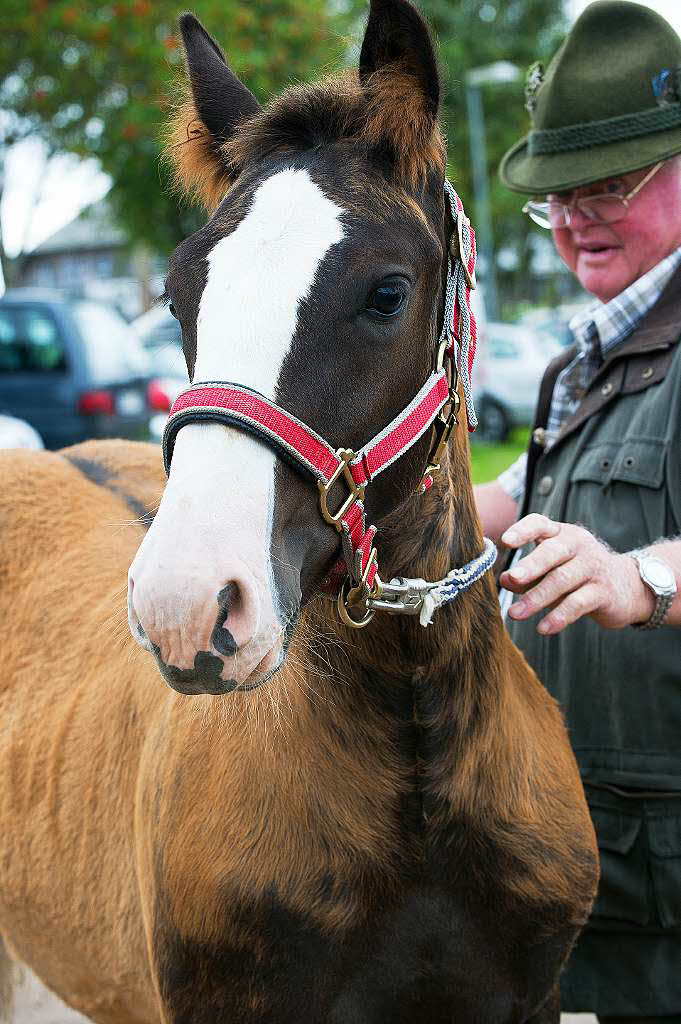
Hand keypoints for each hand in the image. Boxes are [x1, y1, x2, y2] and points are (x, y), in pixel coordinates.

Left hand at [498, 514, 653, 634]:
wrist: (625, 587)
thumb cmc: (576, 575)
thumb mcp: (549, 571)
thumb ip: (526, 575)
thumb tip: (503, 579)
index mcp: (560, 534)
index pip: (540, 524)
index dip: (523, 531)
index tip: (505, 542)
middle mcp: (578, 545)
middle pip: (553, 552)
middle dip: (531, 565)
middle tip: (512, 578)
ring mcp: (593, 567)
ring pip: (562, 579)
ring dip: (537, 597)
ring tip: (515, 614)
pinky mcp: (603, 591)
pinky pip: (578, 603)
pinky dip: (559, 616)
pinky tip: (543, 628)